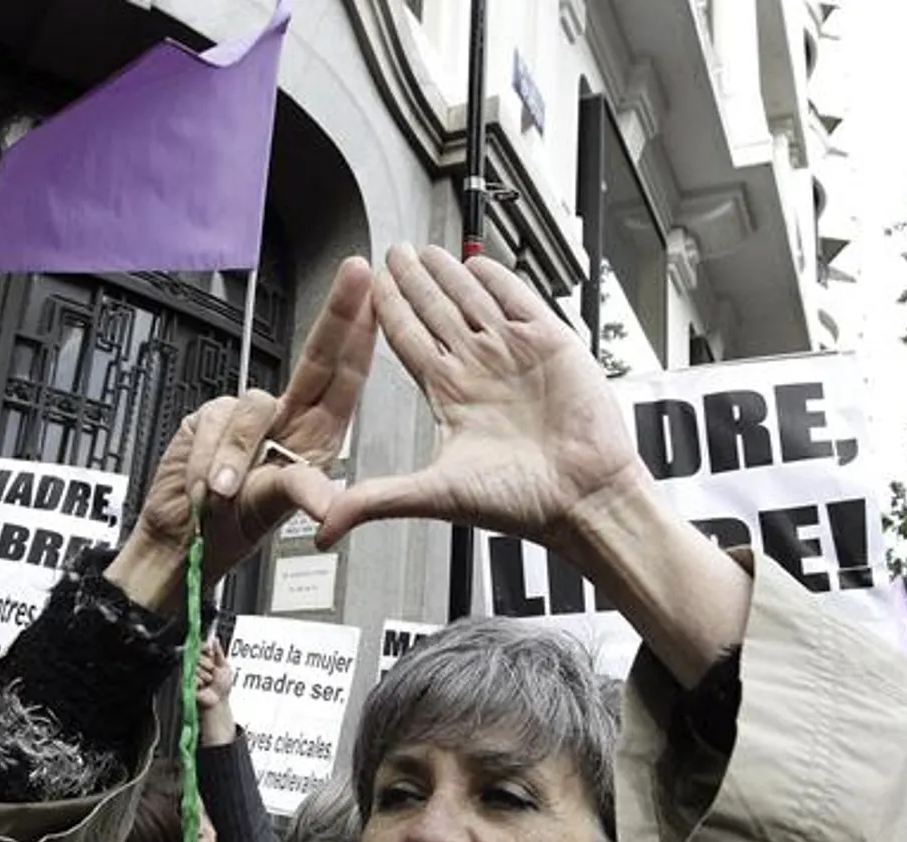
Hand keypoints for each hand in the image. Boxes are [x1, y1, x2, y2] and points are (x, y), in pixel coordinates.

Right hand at [118, 258, 375, 607]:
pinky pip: (213, 424)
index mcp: (317, 434)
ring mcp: (247, 417)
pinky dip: (204, 459)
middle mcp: (288, 417)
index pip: (346, 375)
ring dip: (233, 455)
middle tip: (355, 276)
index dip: (360, 334)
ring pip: (250, 407)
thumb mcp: (273, 508)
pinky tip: (203, 483)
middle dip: (337, 314)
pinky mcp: (211, 417)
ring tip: (222, 491)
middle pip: (315, 356)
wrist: (182, 540)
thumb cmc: (235, 528)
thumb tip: (328, 503)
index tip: (374, 296)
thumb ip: (299, 492)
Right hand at [196, 638, 235, 745]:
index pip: (200, 646)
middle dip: (208, 665)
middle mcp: (197, 664)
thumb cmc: (222, 686)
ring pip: (196, 667)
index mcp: (206, 659)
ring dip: (206, 675)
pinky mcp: (186, 682)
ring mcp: (191, 673)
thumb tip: (214, 639)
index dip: (205, 648)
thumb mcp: (225, 666)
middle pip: (197, 656)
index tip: (209, 651)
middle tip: (213, 672)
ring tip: (209, 681)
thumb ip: (219, 652)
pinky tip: (203, 686)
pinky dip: (200, 682)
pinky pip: (193, 677)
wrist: (218, 700)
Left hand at [317, 245, 647, 553]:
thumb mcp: (434, 494)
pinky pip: (519, 300)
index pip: (408, 339)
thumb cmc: (521, 502)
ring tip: (426, 250)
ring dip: (449, 273)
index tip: (369, 286)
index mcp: (450, 396)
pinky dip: (498, 279)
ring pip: (471, 299)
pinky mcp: (550, 343)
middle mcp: (479, 370)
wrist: (582, 499)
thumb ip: (375, 500)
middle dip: (412, 280)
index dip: (388, 310)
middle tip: (393, 253)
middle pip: (435, 310)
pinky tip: (477, 262)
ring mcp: (514, 352)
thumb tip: (324, 528)